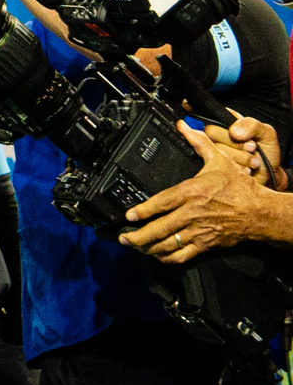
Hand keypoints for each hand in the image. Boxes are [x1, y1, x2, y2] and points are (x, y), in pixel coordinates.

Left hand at [120, 126, 285, 261]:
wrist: (261, 212)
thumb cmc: (240, 188)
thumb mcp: (219, 161)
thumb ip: (199, 143)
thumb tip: (184, 126)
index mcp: (191, 193)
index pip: (161, 203)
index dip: (142, 211)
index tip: (128, 216)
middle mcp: (192, 214)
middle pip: (159, 228)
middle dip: (137, 236)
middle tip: (123, 238)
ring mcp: (199, 231)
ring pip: (169, 244)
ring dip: (149, 248)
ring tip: (135, 247)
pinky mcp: (207, 245)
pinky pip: (184, 255)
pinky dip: (169, 258)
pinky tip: (159, 256)